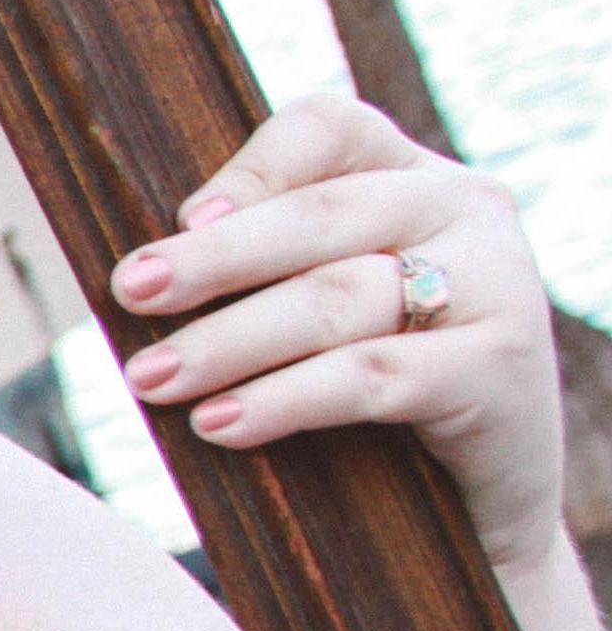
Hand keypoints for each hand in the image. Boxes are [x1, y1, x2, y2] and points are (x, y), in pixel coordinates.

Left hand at [113, 97, 562, 566]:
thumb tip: (133, 278)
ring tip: (151, 378)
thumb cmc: (371, 394)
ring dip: (232, 340)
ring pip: (342, 297)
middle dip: (215, 258)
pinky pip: (377, 374)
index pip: (329, 130)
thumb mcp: (318, 317)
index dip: (252, 169)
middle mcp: (462, 208)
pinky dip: (288, 399)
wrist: (474, 500)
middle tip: (128, 289)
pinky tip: (220, 423)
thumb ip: (257, 275)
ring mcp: (496, 282)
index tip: (180, 218)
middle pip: (323, 215)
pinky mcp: (501, 367)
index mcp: (409, 175)